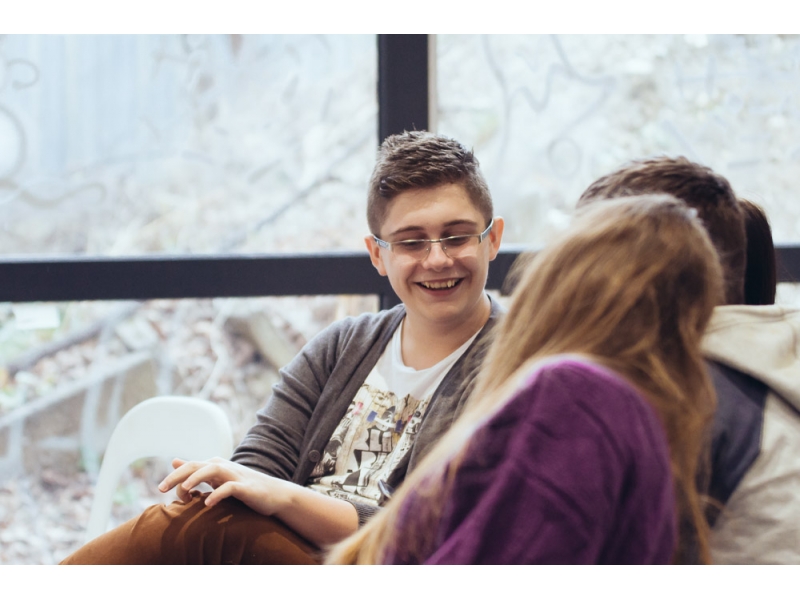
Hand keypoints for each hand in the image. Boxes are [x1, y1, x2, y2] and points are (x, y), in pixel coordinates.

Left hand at [158, 457, 294, 516]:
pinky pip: (230, 488)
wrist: (274, 494)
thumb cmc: (243, 487)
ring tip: (185, 492)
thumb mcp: (217, 478)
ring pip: (212, 470)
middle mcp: (223, 466)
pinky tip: (208, 504)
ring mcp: (235, 475)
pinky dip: (218, 494)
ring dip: (196, 479)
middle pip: (196, 465)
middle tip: (161, 488)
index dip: (175, 478)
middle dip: (177, 476)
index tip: (166, 493)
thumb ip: (196, 470)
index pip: (189, 466)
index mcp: (215, 465)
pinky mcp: (246, 487)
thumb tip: (174, 461)